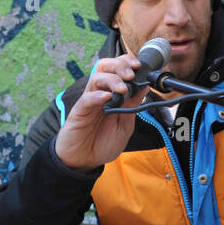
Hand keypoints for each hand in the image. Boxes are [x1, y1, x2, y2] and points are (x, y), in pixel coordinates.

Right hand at [54, 54, 149, 170]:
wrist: (84, 161)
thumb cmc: (102, 143)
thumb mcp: (125, 125)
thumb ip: (133, 106)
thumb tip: (144, 87)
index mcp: (112, 95)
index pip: (117, 70)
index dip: (127, 63)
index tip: (139, 66)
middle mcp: (100, 94)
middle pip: (105, 67)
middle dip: (120, 65)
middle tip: (131, 74)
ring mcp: (89, 102)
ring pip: (96, 79)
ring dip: (112, 80)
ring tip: (122, 89)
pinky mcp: (79, 112)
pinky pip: (86, 99)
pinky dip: (97, 96)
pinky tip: (106, 97)